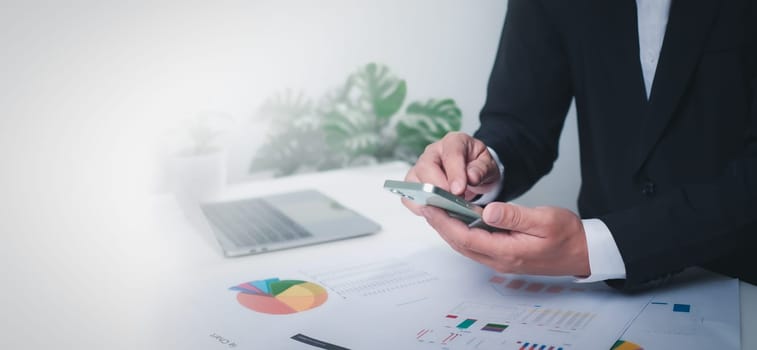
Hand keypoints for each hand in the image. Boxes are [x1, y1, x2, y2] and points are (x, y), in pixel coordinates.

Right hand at [403, 132, 499, 214]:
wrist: (473, 173)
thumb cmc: (478, 167)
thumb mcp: (488, 166)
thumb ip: (482, 170)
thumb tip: (471, 177)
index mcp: (454, 142)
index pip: (451, 153)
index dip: (454, 173)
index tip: (459, 190)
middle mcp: (433, 152)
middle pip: (426, 166)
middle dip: (438, 187)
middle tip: (452, 202)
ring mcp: (421, 167)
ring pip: (413, 181)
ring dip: (426, 198)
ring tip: (444, 209)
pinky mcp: (415, 183)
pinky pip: (408, 195)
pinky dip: (418, 206)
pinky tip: (433, 212)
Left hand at [421, 202, 590, 276]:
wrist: (584, 252)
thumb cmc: (568, 235)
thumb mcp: (545, 220)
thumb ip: (515, 216)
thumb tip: (487, 211)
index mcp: (507, 251)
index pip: (465, 237)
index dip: (444, 221)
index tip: (430, 206)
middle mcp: (499, 260)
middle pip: (459, 243)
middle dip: (439, 224)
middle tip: (423, 204)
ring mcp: (500, 260)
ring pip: (464, 244)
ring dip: (447, 228)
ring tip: (434, 208)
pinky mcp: (503, 256)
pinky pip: (474, 244)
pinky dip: (460, 231)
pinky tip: (456, 218)